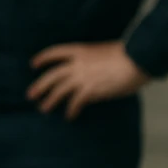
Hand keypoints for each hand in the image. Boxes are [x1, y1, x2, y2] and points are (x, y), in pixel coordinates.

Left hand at [27, 41, 150, 119]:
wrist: (137, 58)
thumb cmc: (128, 54)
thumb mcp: (104, 51)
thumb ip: (93, 60)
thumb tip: (92, 70)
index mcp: (79, 50)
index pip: (54, 52)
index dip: (43, 58)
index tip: (33, 64)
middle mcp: (76, 63)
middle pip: (52, 75)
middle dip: (39, 86)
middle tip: (30, 95)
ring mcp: (82, 77)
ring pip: (59, 90)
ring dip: (50, 100)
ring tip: (43, 109)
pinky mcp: (90, 90)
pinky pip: (75, 102)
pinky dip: (71, 110)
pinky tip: (69, 117)